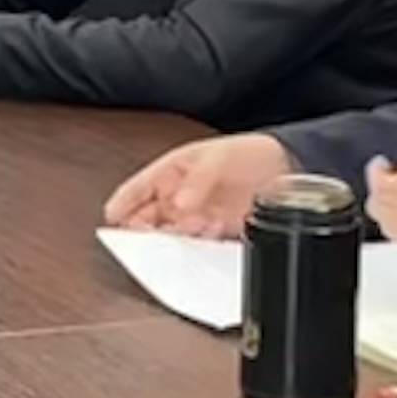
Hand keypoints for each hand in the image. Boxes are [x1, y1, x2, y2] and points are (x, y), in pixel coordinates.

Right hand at [106, 132, 293, 236]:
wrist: (284, 169)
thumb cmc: (246, 152)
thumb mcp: (218, 158)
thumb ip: (197, 180)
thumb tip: (178, 203)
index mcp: (171, 172)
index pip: (137, 189)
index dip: (122, 204)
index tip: (112, 218)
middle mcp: (177, 196)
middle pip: (147, 219)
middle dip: (143, 230)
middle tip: (145, 237)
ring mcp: (194, 216)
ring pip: (170, 235)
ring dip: (173, 238)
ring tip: (187, 229)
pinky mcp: (213, 232)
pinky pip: (196, 245)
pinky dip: (197, 244)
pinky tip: (208, 232)